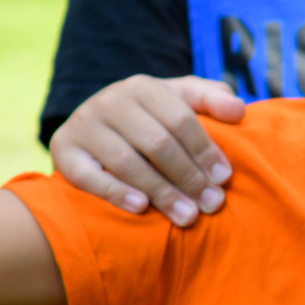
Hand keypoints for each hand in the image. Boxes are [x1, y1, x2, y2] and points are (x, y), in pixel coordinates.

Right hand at [50, 76, 245, 224]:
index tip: (224, 178)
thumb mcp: (178, 100)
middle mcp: (110, 101)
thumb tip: (239, 110)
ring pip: (127, 162)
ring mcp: (84, 125)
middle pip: (157, 143)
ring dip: (162, 192)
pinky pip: (89, 176)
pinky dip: (116, 193)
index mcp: (142, 87)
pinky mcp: (64, 150)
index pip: (180, 119)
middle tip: (212, 205)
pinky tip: (141, 208)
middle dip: (189, 177)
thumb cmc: (147, 118)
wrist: (91, 127)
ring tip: (188, 216)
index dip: (205, 150)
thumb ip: (210, 99)